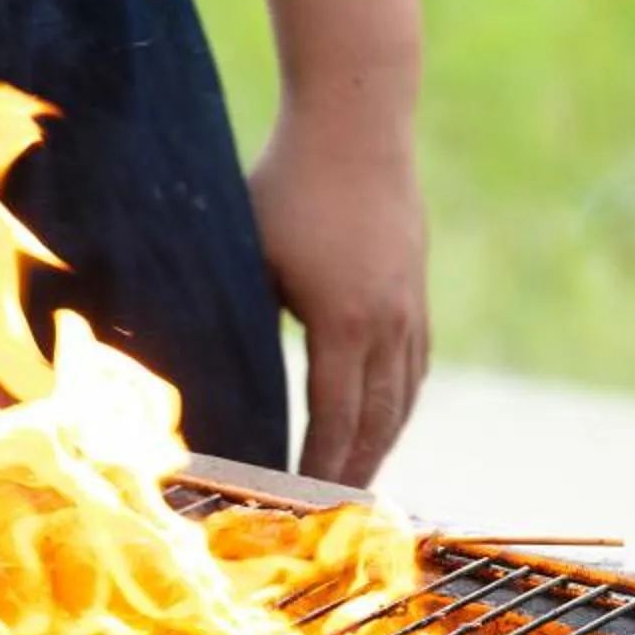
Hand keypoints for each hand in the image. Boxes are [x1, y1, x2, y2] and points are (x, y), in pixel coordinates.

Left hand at [251, 111, 429, 487]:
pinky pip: (417, 361)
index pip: (334, 420)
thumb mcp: (248, 256)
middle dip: (356, 470)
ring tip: (361, 476)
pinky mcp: (417, 283)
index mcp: (343, 322)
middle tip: (337, 512)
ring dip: (383, 440)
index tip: (302, 501)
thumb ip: (242, 319)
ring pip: (404, 394)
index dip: (319, 467)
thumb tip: (217, 375)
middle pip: (378, 420)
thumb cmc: (286, 184)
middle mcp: (388, 322)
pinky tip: (387, 414)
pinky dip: (400, 399)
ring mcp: (410, 303)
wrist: (357, 121)